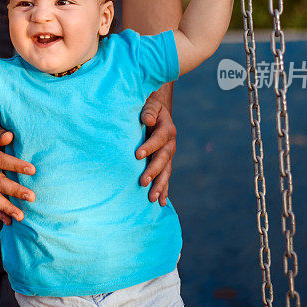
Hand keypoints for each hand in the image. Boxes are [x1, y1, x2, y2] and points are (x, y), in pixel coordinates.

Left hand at [136, 83, 176, 206]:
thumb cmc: (148, 105)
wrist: (157, 110)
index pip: (158, 138)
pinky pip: (165, 177)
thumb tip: (147, 120)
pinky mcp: (164, 162)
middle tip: (143, 182)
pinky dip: (164, 189)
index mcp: (166, 128)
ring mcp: (168, 154)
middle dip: (154, 171)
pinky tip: (161, 203)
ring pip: (166, 171)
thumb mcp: (149, 103)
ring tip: (153, 198)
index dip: (149, 146)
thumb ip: (148, 111)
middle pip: (164, 158)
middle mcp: (170, 143)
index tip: (137, 155)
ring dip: (160, 185)